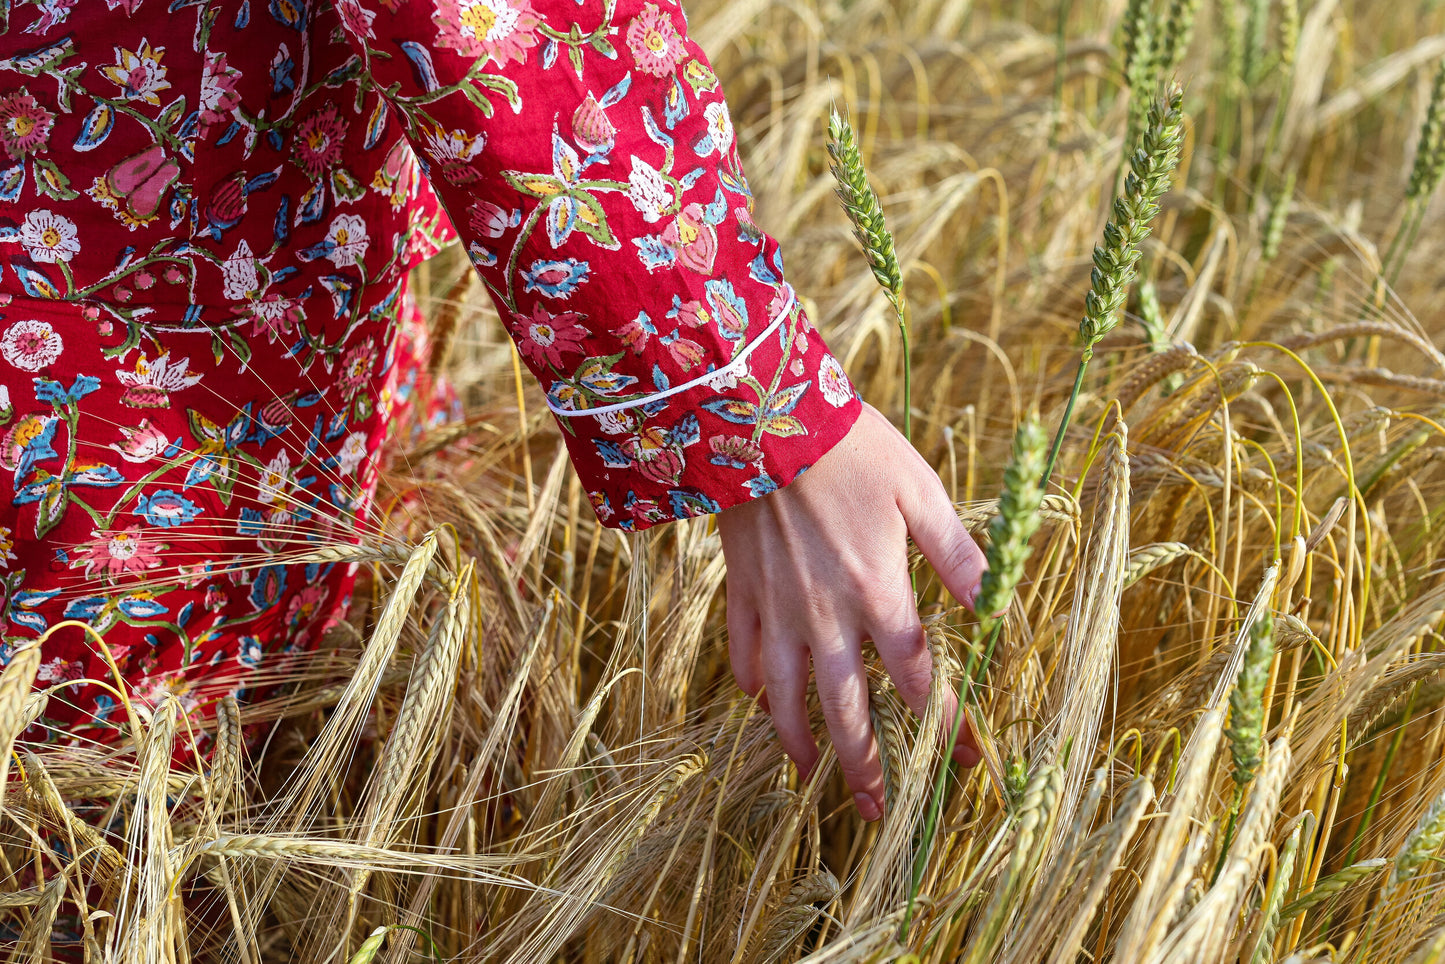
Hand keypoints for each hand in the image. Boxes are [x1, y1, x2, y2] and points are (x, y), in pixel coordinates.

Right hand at [716, 402, 985, 821]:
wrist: (761, 416)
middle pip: (848, 708)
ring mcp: (776, 608)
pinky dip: (752, 686)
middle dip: (867, 765)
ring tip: (813, 778)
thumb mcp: (920, 491)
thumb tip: (998, 607)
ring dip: (802, 742)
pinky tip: (759, 704)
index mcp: (878, 592)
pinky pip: (742, 652)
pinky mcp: (741, 591)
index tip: (968, 762)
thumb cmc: (851, 448)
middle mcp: (825, 615)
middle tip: (880, 810)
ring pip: (786, 696)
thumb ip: (959, 555)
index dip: (948, 725)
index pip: (921, 677)